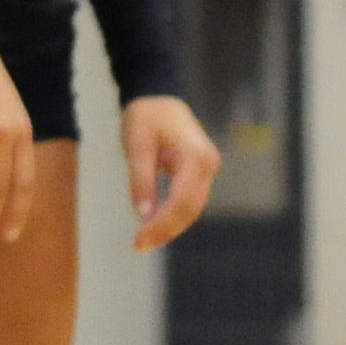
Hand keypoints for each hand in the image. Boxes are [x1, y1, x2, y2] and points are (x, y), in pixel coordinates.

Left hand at [121, 93, 219, 250]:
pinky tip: (154, 226)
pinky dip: (172, 215)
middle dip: (166, 230)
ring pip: (191, 208)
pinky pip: (187, 200)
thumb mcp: (137, 145)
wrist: (158, 98)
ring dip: (170, 226)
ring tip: (144, 241)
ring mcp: (207, 171)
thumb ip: (141, 179)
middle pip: (190, 209)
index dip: (163, 225)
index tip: (141, 240)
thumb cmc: (146, 116)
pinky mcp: (199, 174)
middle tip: (139, 246)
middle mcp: (208, 167)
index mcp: (197, 158)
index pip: (182, 201)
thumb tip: (143, 215)